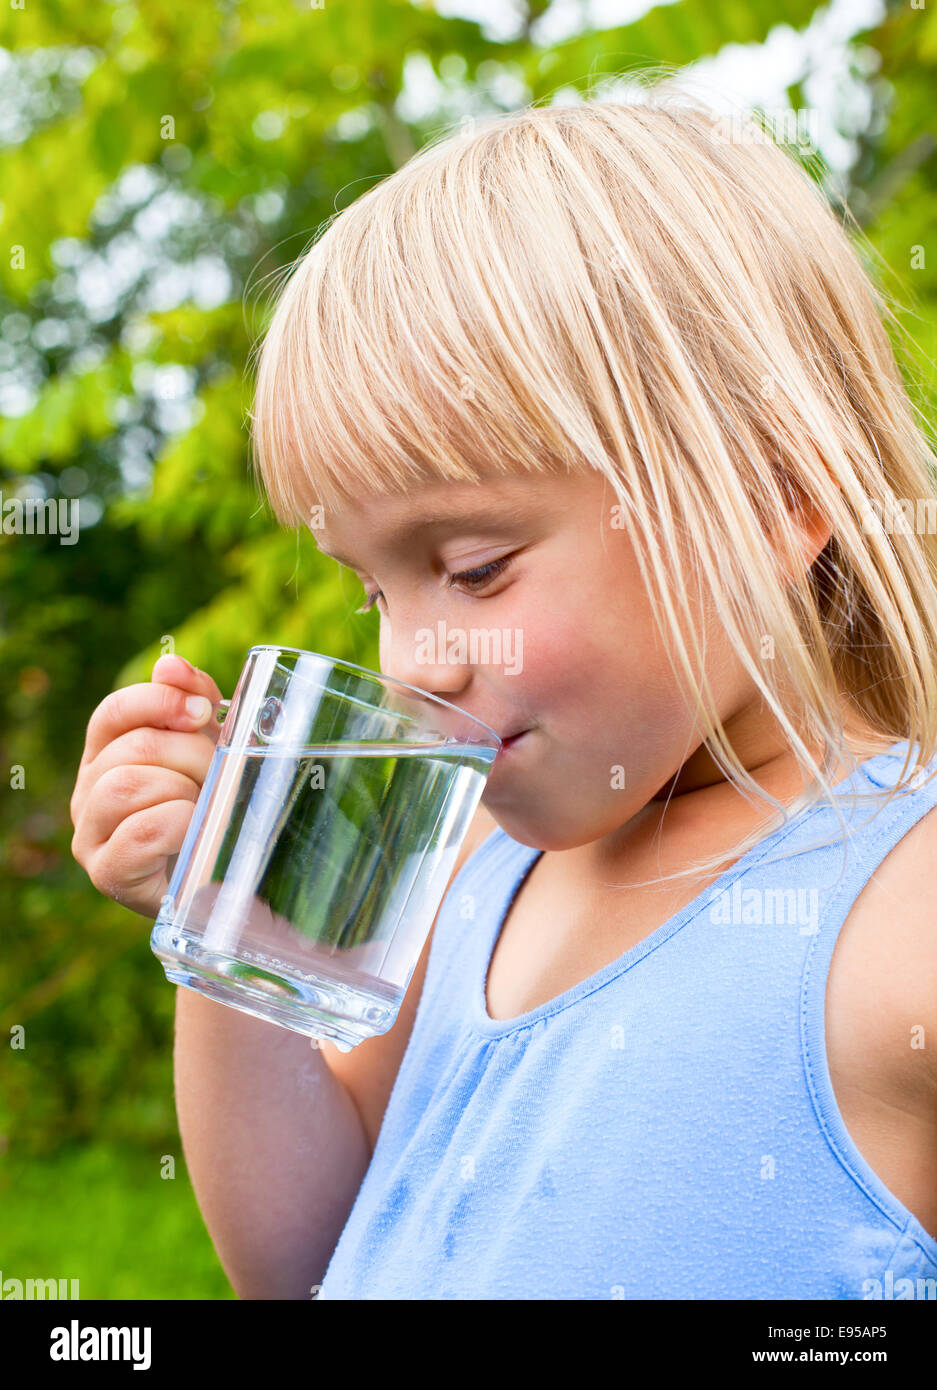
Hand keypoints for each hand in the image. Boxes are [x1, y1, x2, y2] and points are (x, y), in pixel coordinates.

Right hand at [70, 654, 223, 918]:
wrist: (223, 888)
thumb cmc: (212, 813)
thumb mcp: (210, 752)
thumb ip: (193, 704)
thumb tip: (169, 664)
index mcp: (107, 757)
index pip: (113, 712)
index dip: (158, 702)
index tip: (204, 711)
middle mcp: (88, 793)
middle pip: (133, 749)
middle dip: (191, 755)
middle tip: (220, 776)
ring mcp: (91, 835)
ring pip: (129, 786)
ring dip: (184, 789)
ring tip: (206, 807)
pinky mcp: (108, 873)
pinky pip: (142, 832)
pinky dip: (179, 823)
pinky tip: (196, 829)